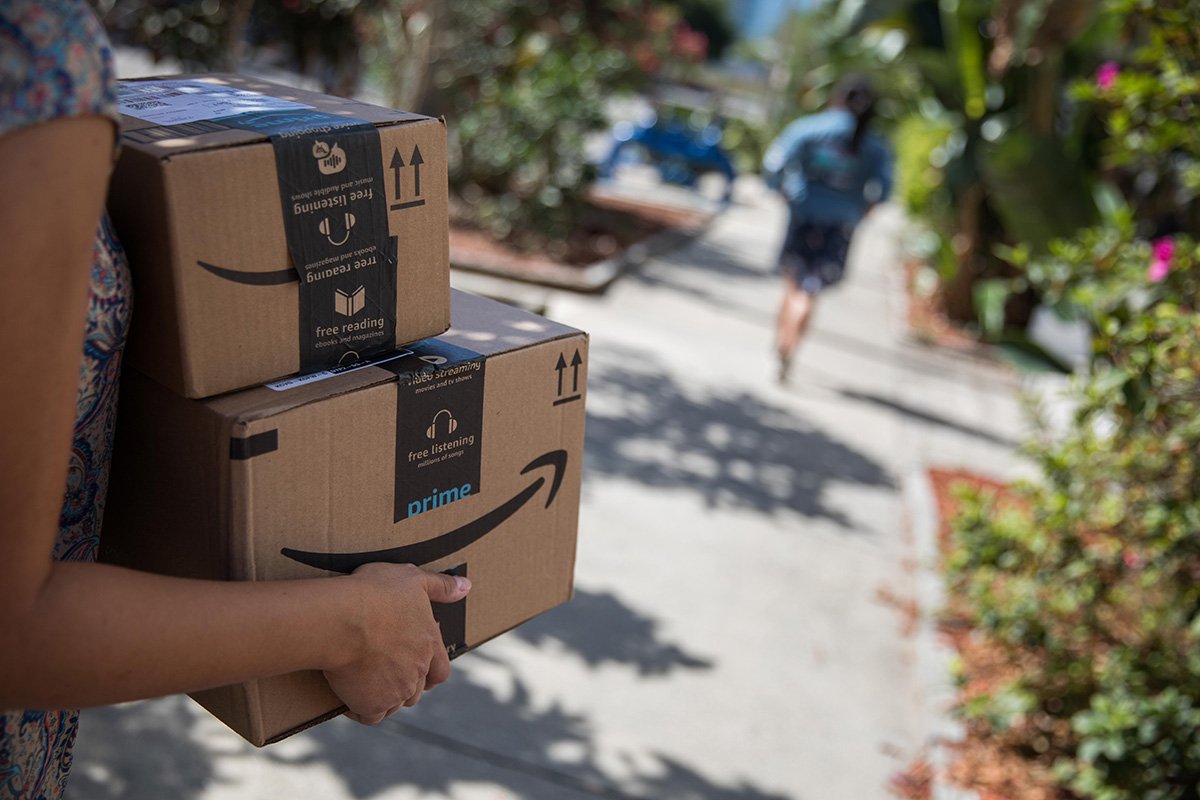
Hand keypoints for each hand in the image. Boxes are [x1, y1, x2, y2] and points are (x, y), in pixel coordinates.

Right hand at [324, 563, 469, 724]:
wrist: (343, 619)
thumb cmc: (375, 594)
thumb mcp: (412, 579)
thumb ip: (440, 586)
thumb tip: (466, 586)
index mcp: (429, 643)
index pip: (440, 670)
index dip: (429, 673)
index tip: (415, 669)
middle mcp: (418, 670)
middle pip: (415, 691)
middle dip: (402, 685)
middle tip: (382, 673)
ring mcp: (396, 690)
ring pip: (394, 705)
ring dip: (383, 698)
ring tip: (364, 684)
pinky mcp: (372, 704)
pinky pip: (370, 715)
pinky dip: (361, 709)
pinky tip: (349, 696)